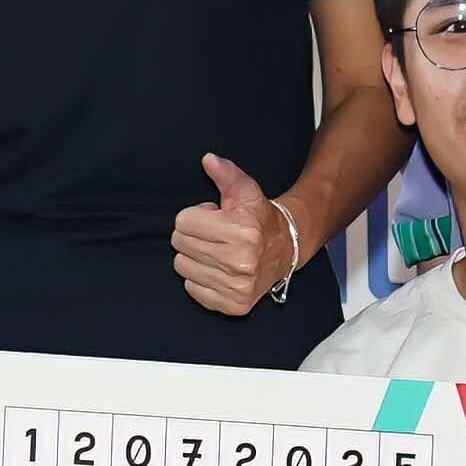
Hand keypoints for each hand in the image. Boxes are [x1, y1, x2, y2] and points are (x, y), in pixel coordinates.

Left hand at [170, 152, 296, 316]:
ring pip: (183, 267)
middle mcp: (240, 262)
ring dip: (195, 257)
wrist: (285, 248)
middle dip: (193, 235)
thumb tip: (208, 160)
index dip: (196, 216)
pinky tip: (218, 270)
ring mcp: (237, 287)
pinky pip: (192, 289)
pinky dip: (200, 279)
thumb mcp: (246, 191)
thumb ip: (226, 173)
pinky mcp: (234, 305)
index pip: (183, 222)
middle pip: (180, 244)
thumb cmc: (259, 218)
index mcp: (241, 232)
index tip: (214, 218)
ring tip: (217, 251)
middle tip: (215, 235)